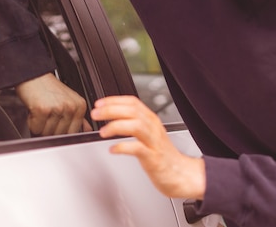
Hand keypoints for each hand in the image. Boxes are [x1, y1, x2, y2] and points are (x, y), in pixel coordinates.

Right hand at [16, 73, 92, 135]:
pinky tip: (34, 111)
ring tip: (41, 111)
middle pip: (59, 134)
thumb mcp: (69, 99)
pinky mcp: (43, 110)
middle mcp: (70, 107)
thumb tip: (86, 130)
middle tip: (46, 115)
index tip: (56, 124)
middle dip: (49, 128)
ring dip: (40, 126)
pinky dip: (32, 123)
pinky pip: (36, 128)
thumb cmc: (48, 88)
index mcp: (80, 106)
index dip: (61, 131)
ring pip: (47, 133)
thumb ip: (79, 116)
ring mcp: (57, 108)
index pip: (73, 132)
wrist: (33, 75)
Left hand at [91, 95, 205, 199]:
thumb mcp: (148, 134)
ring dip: (116, 126)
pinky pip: (137, 148)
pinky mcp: (153, 158)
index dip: (114, 100)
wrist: (179, 174)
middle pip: (132, 111)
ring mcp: (154, 142)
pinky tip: (113, 149)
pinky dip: (123, 147)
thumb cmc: (161, 155)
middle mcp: (153, 127)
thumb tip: (111, 117)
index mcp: (151, 119)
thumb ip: (133, 123)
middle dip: (111, 110)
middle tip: (96, 114)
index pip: (132, 102)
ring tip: (103, 132)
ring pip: (136, 126)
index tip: (99, 103)